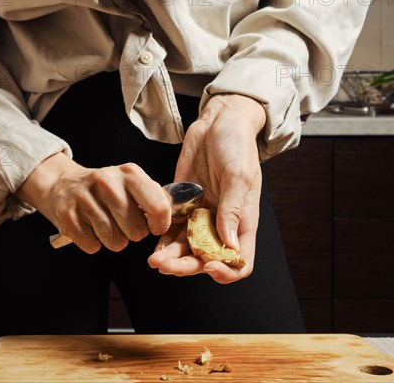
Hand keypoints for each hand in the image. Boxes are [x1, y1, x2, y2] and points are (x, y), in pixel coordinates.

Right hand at [16, 153, 170, 252]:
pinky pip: (93, 246)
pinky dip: (93, 243)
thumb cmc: (105, 188)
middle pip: (137, 231)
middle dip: (133, 233)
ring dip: (113, 240)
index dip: (161, 225)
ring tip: (105, 224)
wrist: (61, 184)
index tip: (155, 227)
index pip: (159, 207)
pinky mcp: (68, 217)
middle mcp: (107, 183)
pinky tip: (89, 227)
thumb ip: (153, 196)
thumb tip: (174, 217)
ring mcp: (85, 199)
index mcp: (129, 174)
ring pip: (116, 242)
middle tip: (123, 223)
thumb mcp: (130, 182)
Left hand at [148, 93, 265, 282]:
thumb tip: (229, 245)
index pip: (239, 261)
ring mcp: (201, 216)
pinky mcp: (183, 206)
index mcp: (242, 222)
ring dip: (171, 258)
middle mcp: (221, 224)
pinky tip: (151, 244)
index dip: (226, 270)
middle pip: (206, 259)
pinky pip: (171, 230)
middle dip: (187, 266)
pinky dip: (162, 240)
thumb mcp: (239, 175)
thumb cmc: (237, 146)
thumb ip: (232, 209)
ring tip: (154, 260)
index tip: (208, 267)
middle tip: (166, 266)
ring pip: (186, 249)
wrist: (217, 124)